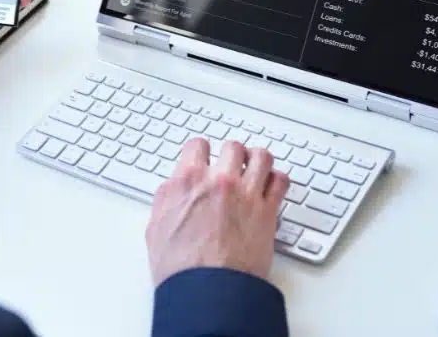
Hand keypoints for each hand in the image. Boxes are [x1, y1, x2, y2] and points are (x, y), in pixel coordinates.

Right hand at [145, 139, 289, 285]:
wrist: (207, 291)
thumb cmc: (181, 268)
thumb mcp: (156, 228)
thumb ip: (167, 202)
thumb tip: (172, 194)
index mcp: (188, 180)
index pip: (198, 145)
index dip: (201, 152)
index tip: (205, 158)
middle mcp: (219, 180)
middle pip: (232, 147)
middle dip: (232, 155)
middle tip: (232, 165)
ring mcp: (246, 193)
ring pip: (261, 156)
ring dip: (258, 161)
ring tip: (256, 169)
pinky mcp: (267, 211)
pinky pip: (280, 181)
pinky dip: (277, 180)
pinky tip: (272, 186)